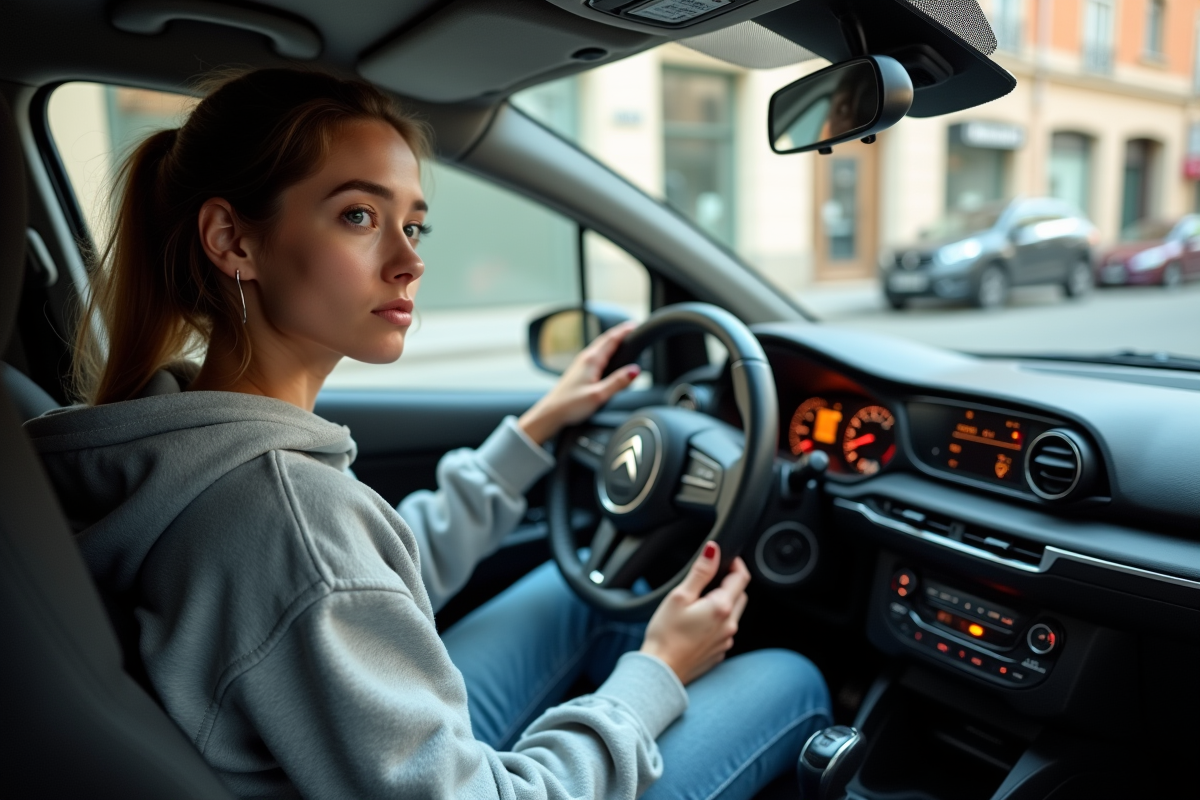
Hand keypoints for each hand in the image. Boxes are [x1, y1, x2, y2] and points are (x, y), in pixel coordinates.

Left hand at [518, 321, 640, 444]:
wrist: (551, 412)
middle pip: (604, 340)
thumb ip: (618, 382)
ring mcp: (581, 364)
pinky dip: (604, 350)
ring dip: (611, 340)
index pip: (611, 340)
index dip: (623, 331)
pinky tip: (607, 356)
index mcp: (591, 361)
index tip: (634, 325)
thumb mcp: (599, 395)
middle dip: (619, 333)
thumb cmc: (571, 405)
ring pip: (599, 347)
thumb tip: (635, 370)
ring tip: (622, 338)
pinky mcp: (578, 371)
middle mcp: (585, 358)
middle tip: (631, 328)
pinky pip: (595, 355)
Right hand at [639, 542, 749, 684]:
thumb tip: (713, 550)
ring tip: (699, 602)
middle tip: (710, 578)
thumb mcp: (680, 596)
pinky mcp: (718, 652)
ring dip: (724, 602)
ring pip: (733, 613)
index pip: (741, 577)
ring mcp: (725, 641)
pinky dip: (717, 621)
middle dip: (730, 582)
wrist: (661, 671)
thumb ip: (700, 572)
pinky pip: (724, 630)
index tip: (724, 557)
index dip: (735, 563)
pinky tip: (696, 623)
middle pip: (740, 595)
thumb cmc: (665, 635)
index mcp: (722, 608)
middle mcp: (729, 625)